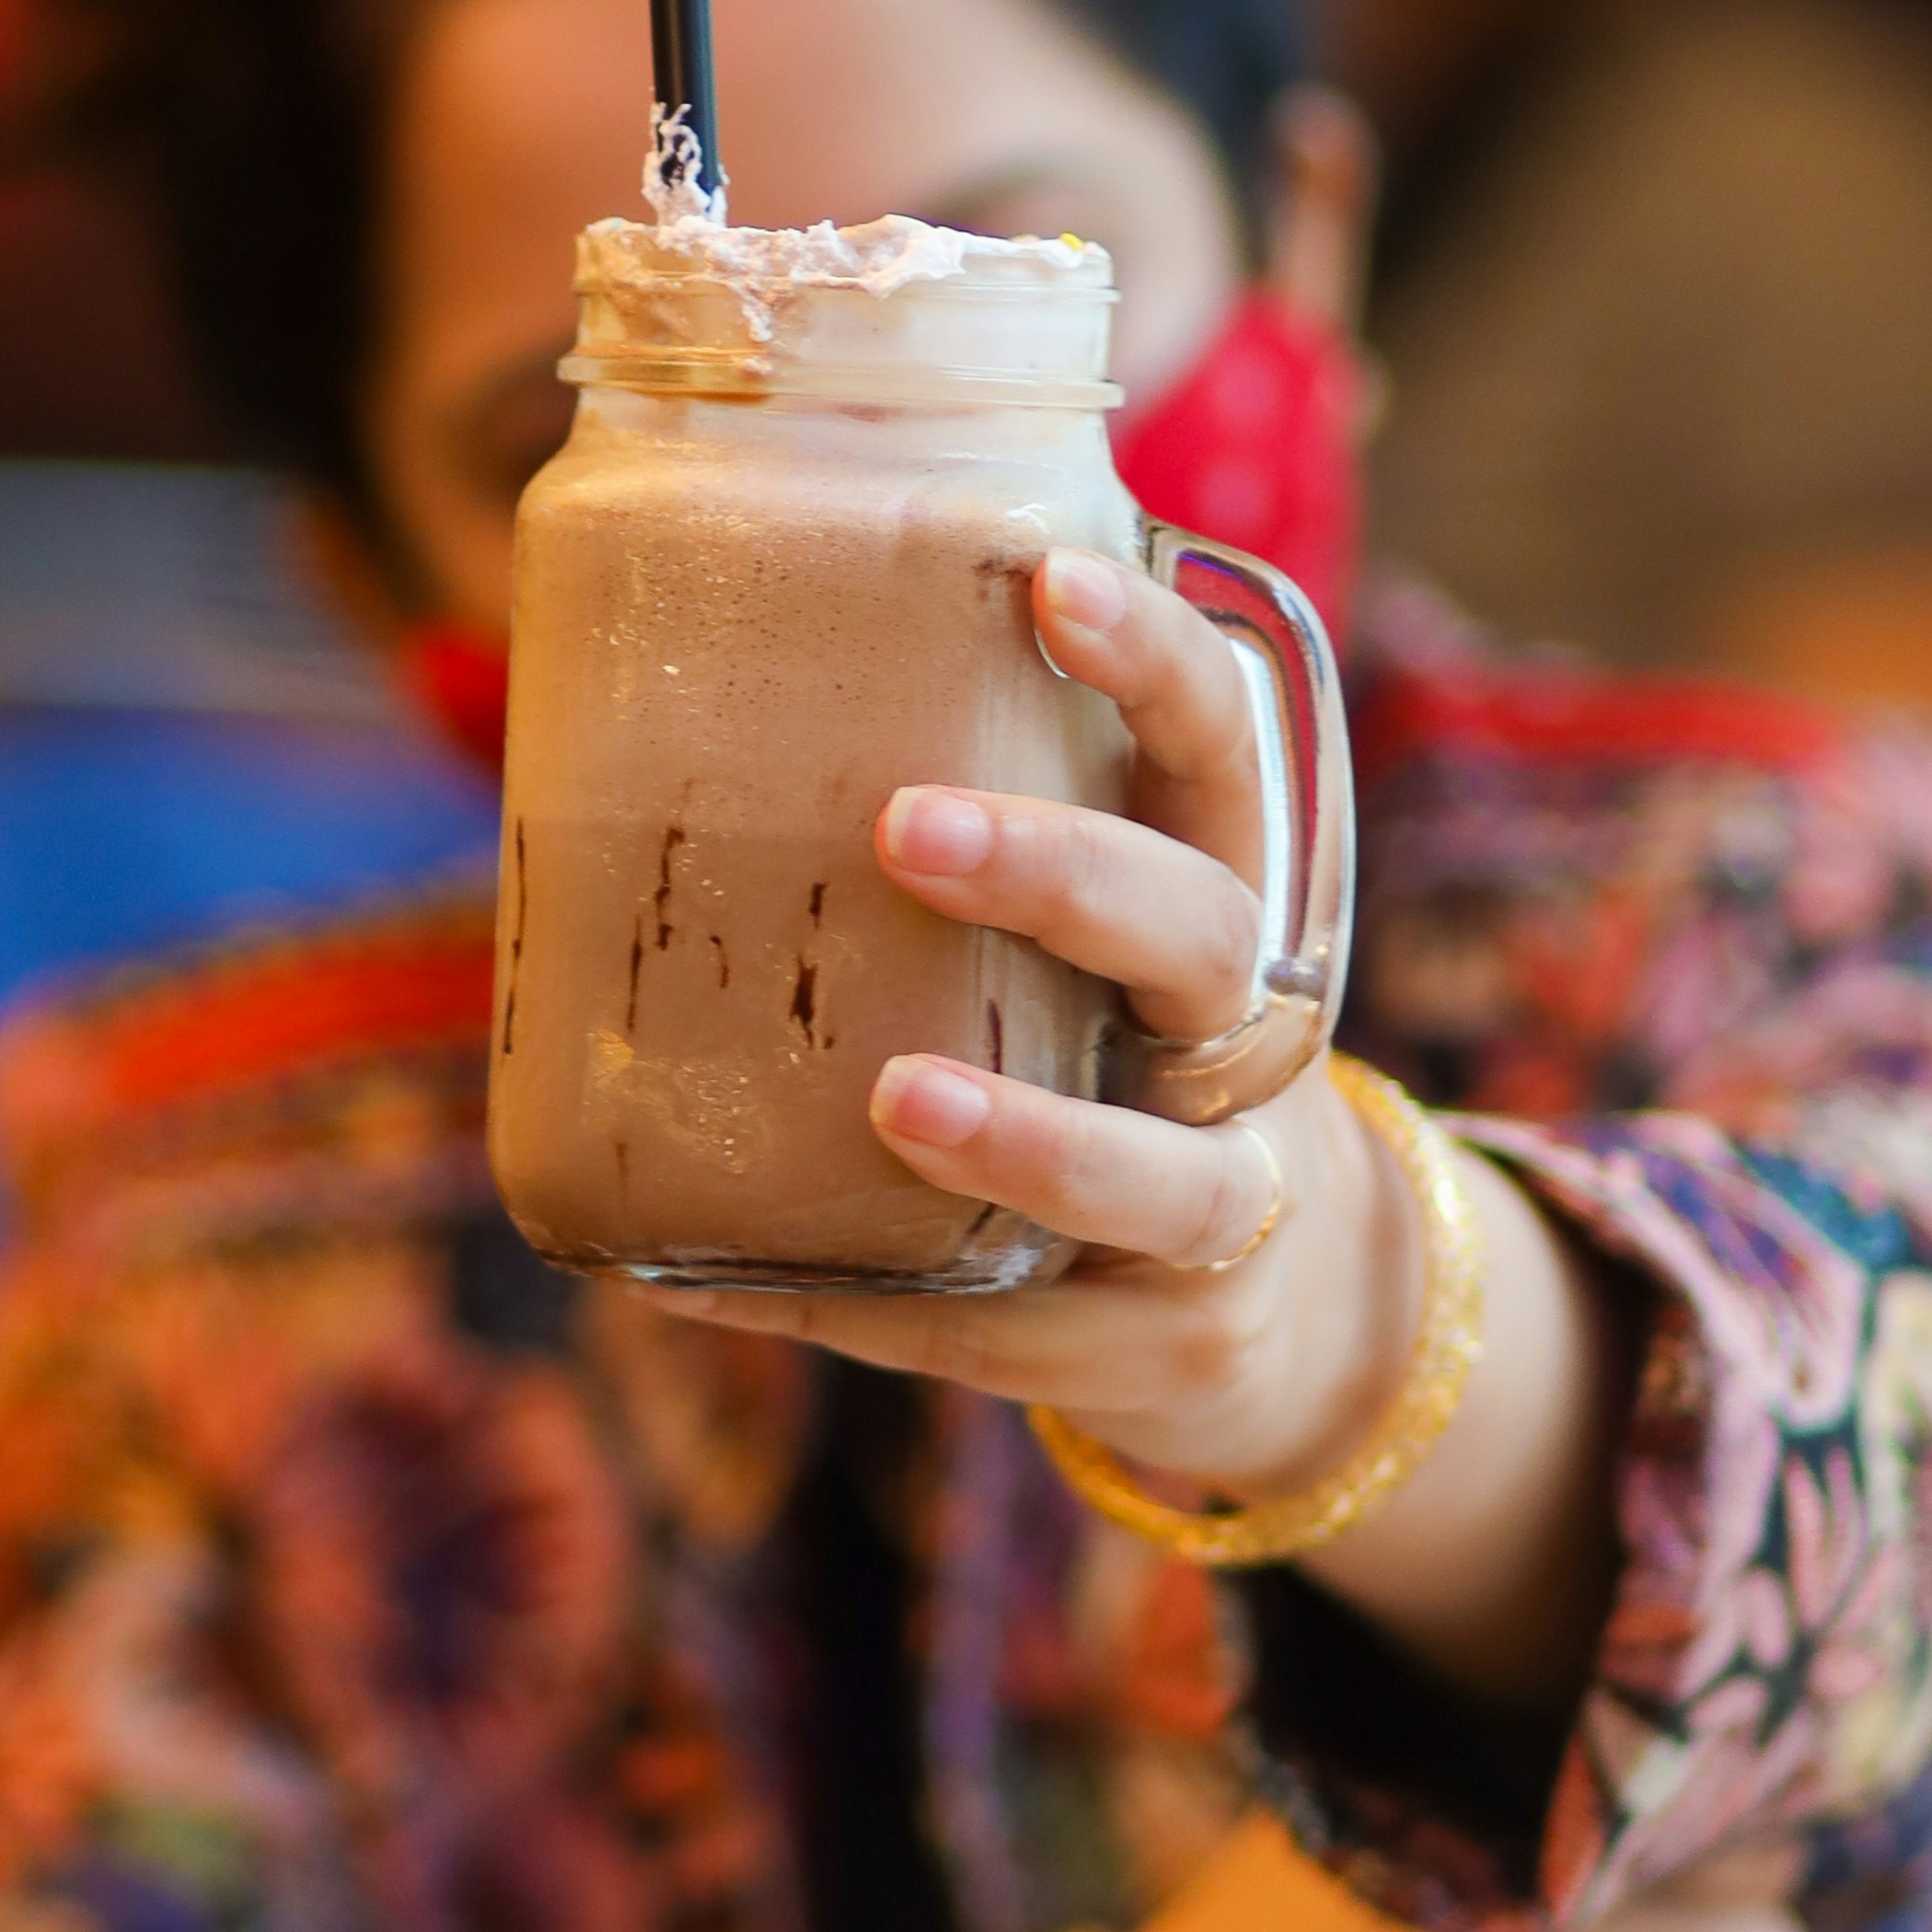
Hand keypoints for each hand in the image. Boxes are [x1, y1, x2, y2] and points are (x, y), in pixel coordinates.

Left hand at [668, 547, 1628, 1698]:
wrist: (1284, 1322)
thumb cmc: (1125, 1079)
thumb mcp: (1101, 964)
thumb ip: (973, 861)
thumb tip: (647, 717)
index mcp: (1225, 911)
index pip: (1223, 756)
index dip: (1156, 665)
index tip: (1048, 578)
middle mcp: (1248, 1050)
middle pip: (1203, 939)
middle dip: (1066, 877)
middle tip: (902, 825)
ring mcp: (1224, 1217)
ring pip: (1162, 1177)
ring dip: (1030, 1140)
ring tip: (895, 1097)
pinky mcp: (1156, 1353)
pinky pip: (1001, 1337)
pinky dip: (858, 1310)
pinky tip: (699, 1275)